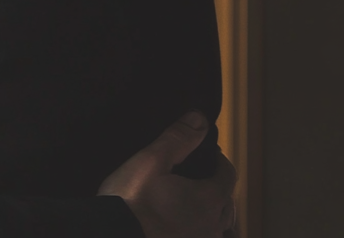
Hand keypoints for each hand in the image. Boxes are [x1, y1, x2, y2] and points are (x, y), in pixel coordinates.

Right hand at [98, 112, 236, 237]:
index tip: (207, 151)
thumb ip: (178, 138)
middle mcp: (212, 225)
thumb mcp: (151, 160)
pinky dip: (208, 231)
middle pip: (228, 201)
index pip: (228, 174)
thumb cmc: (132, 198)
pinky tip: (193, 226)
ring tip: (201, 203)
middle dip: (219, 185)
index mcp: (208, 199)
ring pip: (223, 227)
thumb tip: (199, 118)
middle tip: (201, 173)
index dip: (219, 159)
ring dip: (217, 213)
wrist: (114, 233)